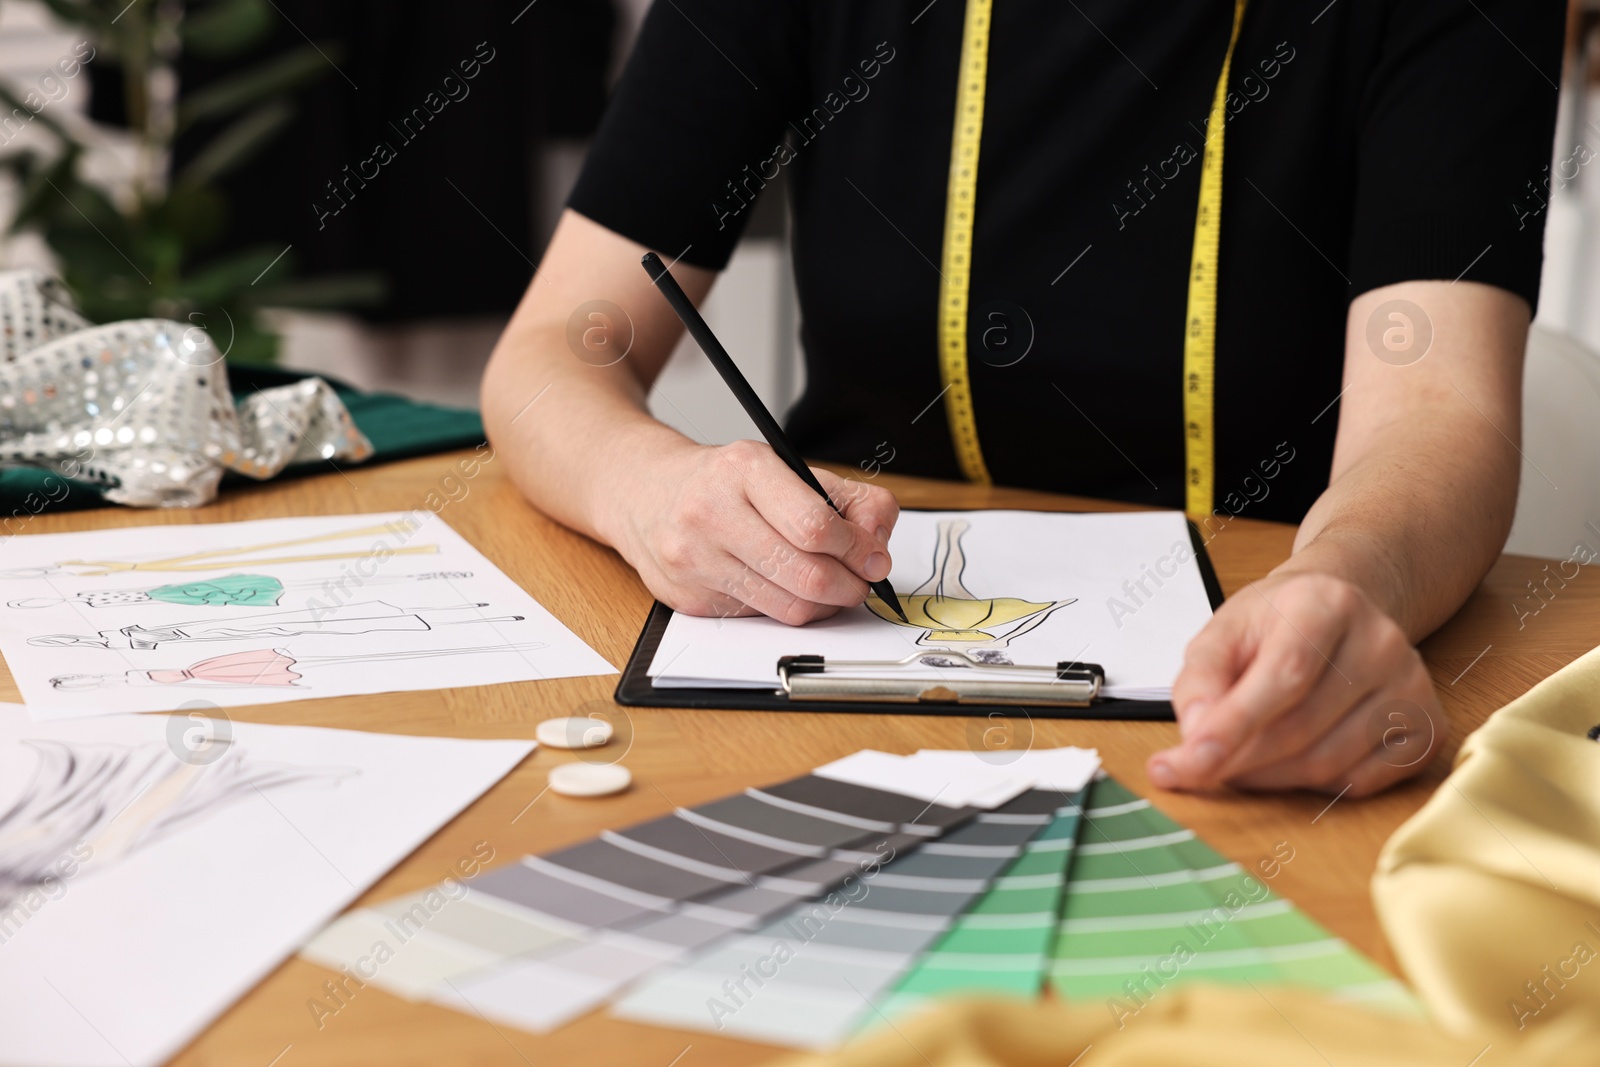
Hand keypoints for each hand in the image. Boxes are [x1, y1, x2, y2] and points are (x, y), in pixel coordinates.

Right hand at [603, 438, 899, 624]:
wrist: (643, 493)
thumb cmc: (724, 482)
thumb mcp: (786, 467)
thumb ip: (848, 499)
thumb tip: (878, 545)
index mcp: (744, 470)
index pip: (816, 527)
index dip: (857, 549)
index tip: (871, 556)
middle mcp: (712, 514)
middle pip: (806, 575)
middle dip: (849, 586)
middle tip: (859, 581)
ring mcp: (695, 560)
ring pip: (787, 607)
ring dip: (823, 605)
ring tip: (830, 588)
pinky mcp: (688, 599)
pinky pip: (758, 619)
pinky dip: (784, 609)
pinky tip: (783, 588)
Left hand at [1147, 571, 1442, 796]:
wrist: (1337, 616)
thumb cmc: (1275, 626)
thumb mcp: (1223, 633)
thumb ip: (1200, 681)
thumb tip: (1197, 738)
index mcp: (1326, 603)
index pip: (1284, 675)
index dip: (1234, 725)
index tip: (1190, 762)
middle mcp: (1381, 641)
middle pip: (1302, 727)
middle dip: (1239, 759)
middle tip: (1197, 766)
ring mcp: (1412, 687)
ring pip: (1327, 764)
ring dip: (1269, 777)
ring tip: (1240, 758)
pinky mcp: (1427, 729)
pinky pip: (1359, 783)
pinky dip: (1310, 785)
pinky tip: (1288, 759)